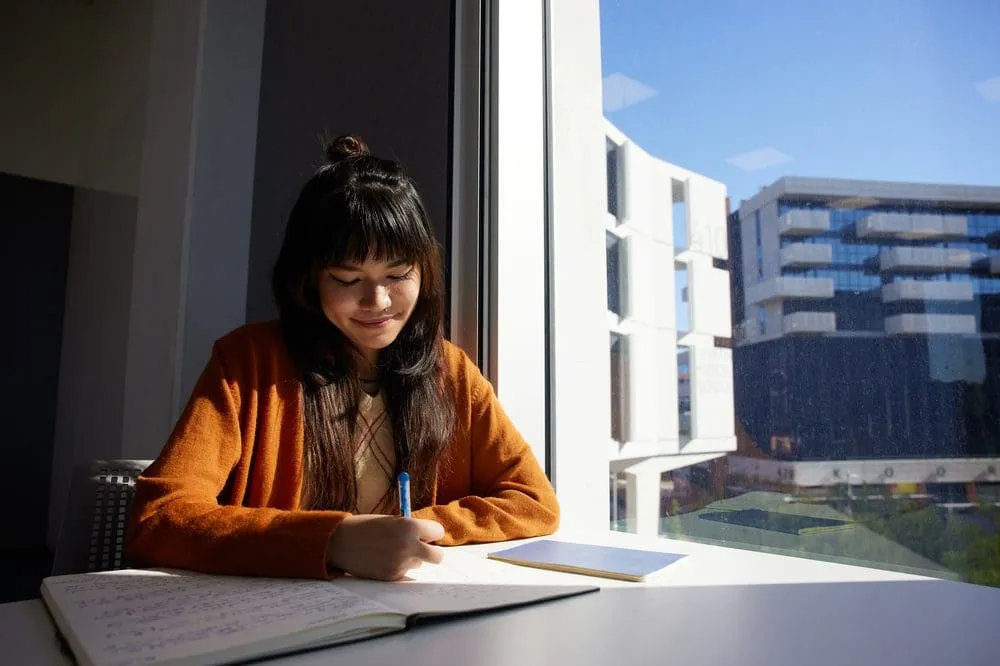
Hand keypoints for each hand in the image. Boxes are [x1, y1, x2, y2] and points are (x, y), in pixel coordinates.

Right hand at [326, 514, 444, 580]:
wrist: (341, 542)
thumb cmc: (367, 527)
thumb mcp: (392, 521)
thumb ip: (411, 529)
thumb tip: (429, 539)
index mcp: (410, 527)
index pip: (438, 532)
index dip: (431, 533)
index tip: (426, 534)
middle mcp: (409, 546)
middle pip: (437, 556)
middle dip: (433, 553)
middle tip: (424, 550)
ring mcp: (400, 564)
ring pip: (418, 564)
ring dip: (410, 559)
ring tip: (390, 551)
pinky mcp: (392, 577)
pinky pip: (404, 573)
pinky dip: (398, 568)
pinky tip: (383, 560)